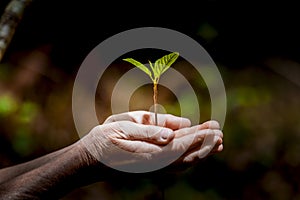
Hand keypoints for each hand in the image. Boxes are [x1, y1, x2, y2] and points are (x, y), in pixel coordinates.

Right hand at [80, 111, 222, 172]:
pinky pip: (176, 163)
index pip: (180, 145)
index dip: (199, 137)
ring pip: (184, 161)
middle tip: (220, 132)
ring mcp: (154, 168)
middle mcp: (154, 165)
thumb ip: (147, 131)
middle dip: (205, 143)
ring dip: (201, 151)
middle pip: (187, 155)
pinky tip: (198, 151)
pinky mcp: (152, 167)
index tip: (214, 128)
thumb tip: (171, 134)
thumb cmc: (104, 140)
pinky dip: (191, 156)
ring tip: (217, 142)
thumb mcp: (121, 128)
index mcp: (147, 154)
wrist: (90, 160)